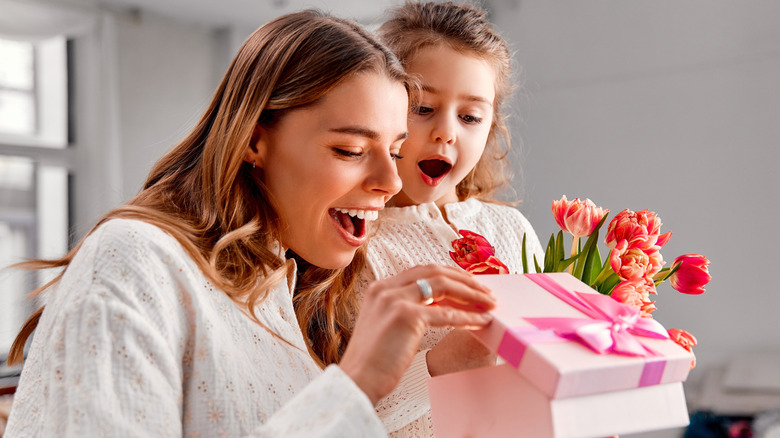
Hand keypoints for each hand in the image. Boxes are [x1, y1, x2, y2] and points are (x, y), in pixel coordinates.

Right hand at [339, 264, 495, 403]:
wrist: (358, 380)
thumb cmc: (373, 361)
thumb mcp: (386, 325)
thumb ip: (406, 310)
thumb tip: (440, 307)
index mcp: (380, 288)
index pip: (421, 271)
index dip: (449, 275)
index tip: (468, 284)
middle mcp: (386, 288)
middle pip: (434, 272)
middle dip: (464, 280)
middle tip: (485, 291)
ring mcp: (395, 300)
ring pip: (443, 286)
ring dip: (471, 294)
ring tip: (489, 303)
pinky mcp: (406, 316)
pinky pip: (446, 314)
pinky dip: (467, 317)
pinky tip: (481, 322)